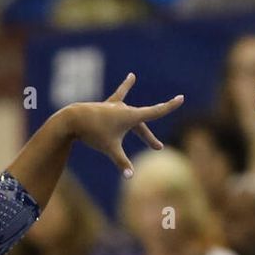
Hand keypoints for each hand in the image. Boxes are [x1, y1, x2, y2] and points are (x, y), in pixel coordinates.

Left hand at [60, 73, 182, 176]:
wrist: (72, 119)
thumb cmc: (92, 133)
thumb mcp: (109, 148)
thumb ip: (121, 162)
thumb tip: (131, 178)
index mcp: (130, 116)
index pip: (155, 111)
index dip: (169, 106)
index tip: (181, 98)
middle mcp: (125, 109)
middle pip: (141, 124)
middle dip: (148, 137)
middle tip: (158, 148)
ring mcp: (115, 106)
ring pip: (132, 116)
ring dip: (137, 126)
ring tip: (143, 125)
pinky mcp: (106, 106)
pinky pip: (119, 95)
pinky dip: (126, 87)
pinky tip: (131, 76)